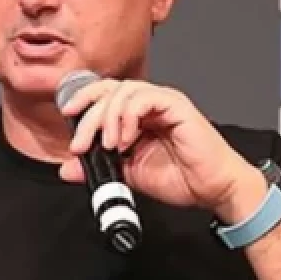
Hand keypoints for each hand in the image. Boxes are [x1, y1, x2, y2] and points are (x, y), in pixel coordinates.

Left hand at [57, 78, 264, 219]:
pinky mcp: (176, 105)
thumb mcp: (129, 174)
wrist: (213, 189)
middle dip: (89, 116)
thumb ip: (100, 166)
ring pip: (123, 91)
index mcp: (138, 115)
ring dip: (107, 118)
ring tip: (109, 145)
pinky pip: (144, 98)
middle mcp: (149, 103)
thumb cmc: (181, 178)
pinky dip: (128, 116)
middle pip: (109, 90)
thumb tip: (67, 169)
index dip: (84, 99)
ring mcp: (163, 101)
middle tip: (80, 144)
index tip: (67, 115)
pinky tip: (125, 139)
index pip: (105, 95)